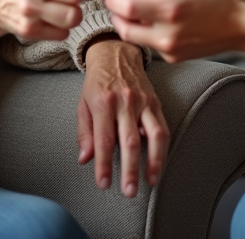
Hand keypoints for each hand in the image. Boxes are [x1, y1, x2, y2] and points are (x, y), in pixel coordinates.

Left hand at [78, 38, 168, 196]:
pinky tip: (159, 161)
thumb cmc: (97, 82)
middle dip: (130, 169)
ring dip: (154, 161)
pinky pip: (162, 126)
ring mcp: (142, 101)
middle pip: (129, 142)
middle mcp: (124, 102)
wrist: (115, 53)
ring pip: (153, 135)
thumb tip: (85, 159)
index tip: (103, 183)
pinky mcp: (155, 101)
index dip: (103, 164)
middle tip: (129, 191)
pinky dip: (162, 146)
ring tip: (152, 181)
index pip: (103, 140)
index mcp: (102, 103)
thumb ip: (85, 132)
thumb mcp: (83, 104)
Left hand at [103, 0, 244, 62]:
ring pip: (136, 39)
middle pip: (125, 29)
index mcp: (170, 10)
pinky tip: (150, 26)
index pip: (126, 7)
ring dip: (128, 27)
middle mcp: (168, 33)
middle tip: (114, 6)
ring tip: (129, 15)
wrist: (240, 27)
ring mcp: (170, 50)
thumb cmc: (217, 2)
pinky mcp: (174, 58)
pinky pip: (151, 47)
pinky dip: (146, 36)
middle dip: (115, 17)